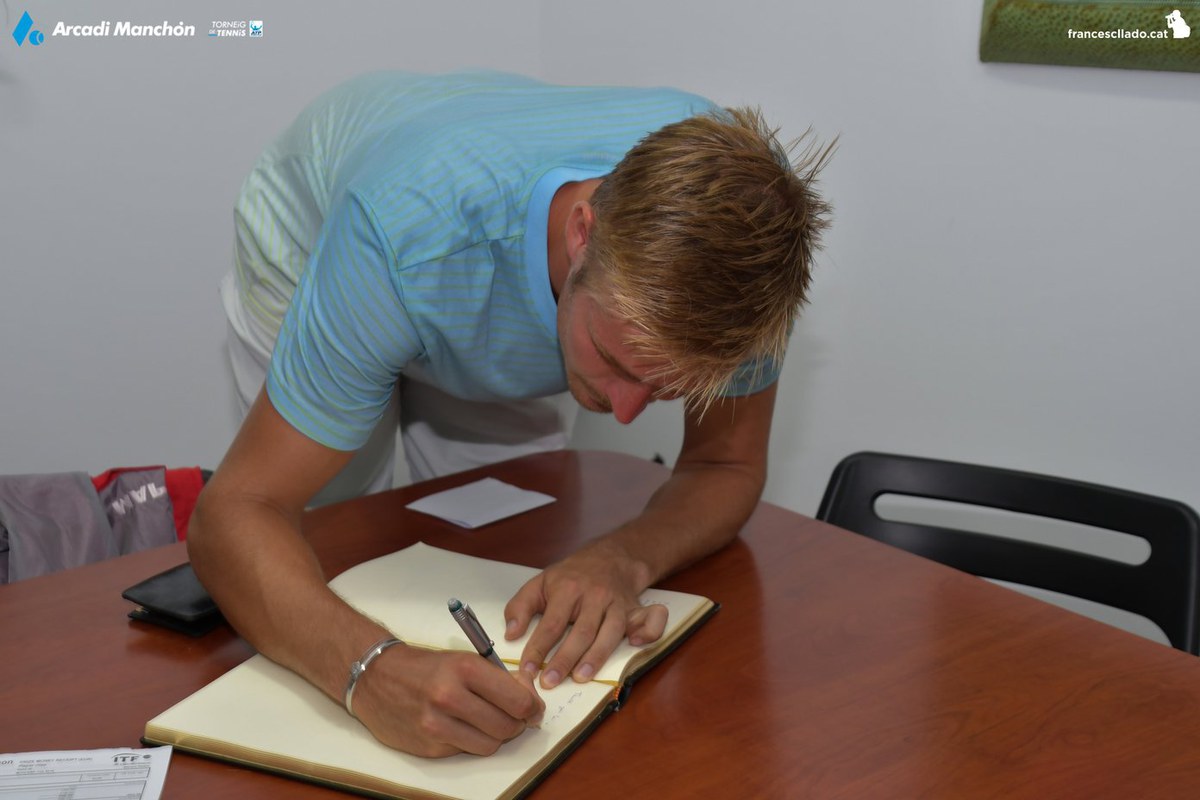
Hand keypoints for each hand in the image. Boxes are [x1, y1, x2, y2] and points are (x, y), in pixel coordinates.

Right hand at [353, 643, 543, 757]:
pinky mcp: (428, 746)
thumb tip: (530, 698)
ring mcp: (437, 725)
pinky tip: (460, 727)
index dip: (532, 707)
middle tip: (514, 717)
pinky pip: (465, 751)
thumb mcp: (464, 660)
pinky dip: (469, 742)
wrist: (376, 677)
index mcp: (465, 670)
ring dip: (495, 737)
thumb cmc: (425, 667)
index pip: (518, 700)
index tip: (534, 708)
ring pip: (490, 745)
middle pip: (507, 726)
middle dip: (517, 724)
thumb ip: (499, 679)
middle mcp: (450, 697)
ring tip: (486, 722)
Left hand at [503, 540, 668, 688]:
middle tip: (550, 682)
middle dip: (564, 659)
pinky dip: (648, 631)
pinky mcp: (636, 609)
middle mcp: (595, 596)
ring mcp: (618, 603)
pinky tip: (636, 644)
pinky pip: (650, 620)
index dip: (538, 648)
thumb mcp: (540, 583)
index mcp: (567, 589)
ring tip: (581, 678)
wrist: (610, 557)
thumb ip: (520, 607)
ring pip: (609, 633)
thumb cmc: (571, 576)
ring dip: (596, 657)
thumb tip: (511, 634)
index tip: (527, 670)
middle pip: (580, 632)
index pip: (551, 623)